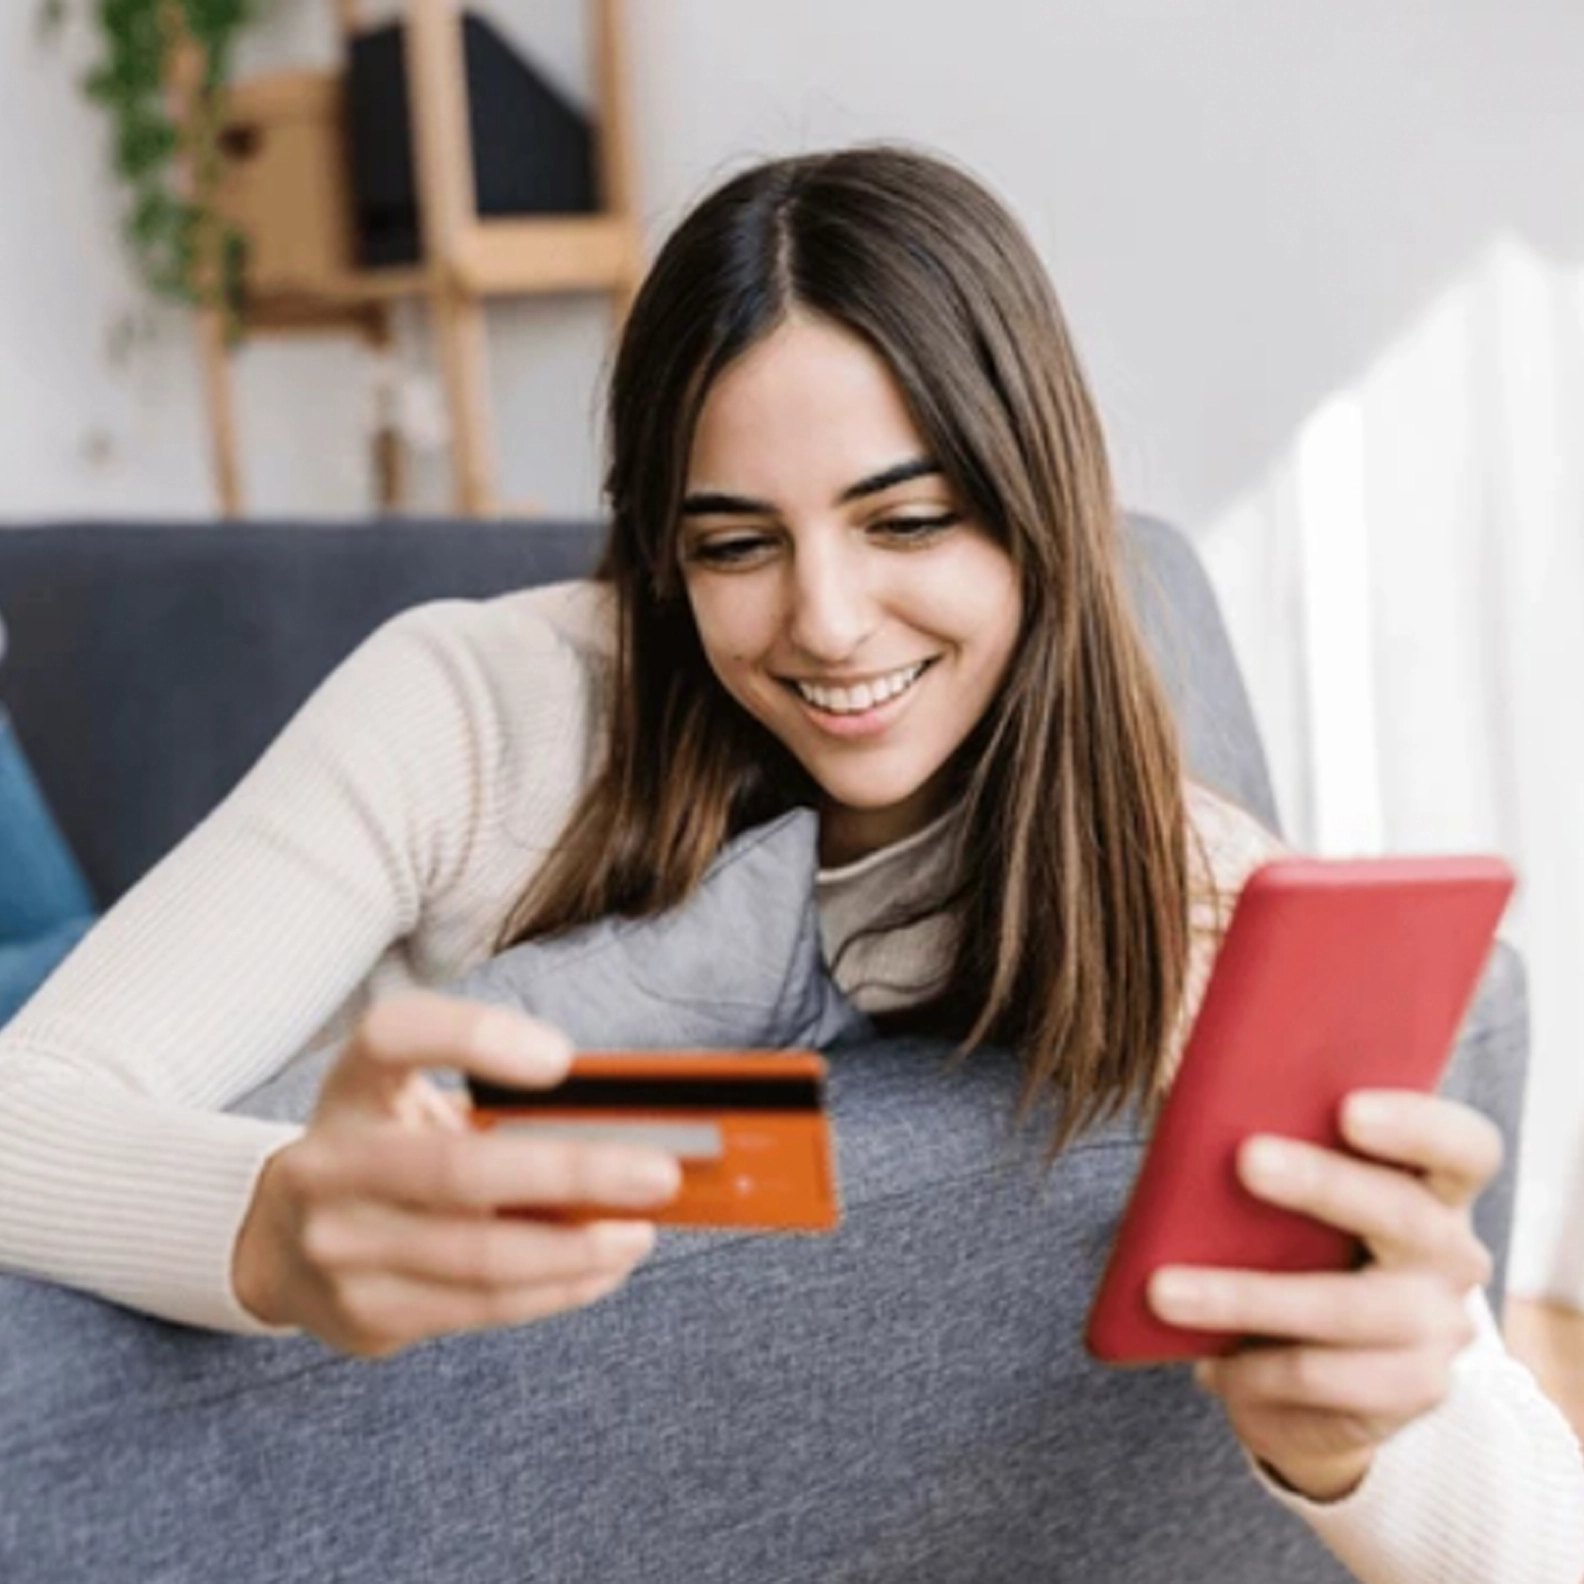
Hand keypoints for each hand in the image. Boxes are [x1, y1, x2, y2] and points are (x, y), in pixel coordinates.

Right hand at [233, 991, 681, 1356]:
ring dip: (580, 1249)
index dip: (475, 1037)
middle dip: (574, 1174)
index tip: (560, 1058)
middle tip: (658, 1174)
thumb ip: (497, 1105)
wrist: (280, 1243)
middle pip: (460, 1170)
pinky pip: (482, 1307)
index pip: (394, 1037)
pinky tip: (602, 1268)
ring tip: (639, 1232)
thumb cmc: (389, 1151)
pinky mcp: (364, 1315)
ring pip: (482, 1257)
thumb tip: (627, 1128)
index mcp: (353, 1086)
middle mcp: (329, 1164)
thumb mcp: (416, 1104)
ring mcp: (339, 1248)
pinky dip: (557, 1288)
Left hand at [1147, 1090, 1500, 1500]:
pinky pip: (1322, 1376)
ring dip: (1245, 1296)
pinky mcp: (1411, 1391)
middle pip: (1403, 1212)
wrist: (1318, 1380)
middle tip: (1246, 1159)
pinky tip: (1207, 1364)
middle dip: (1322, 1183)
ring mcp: (1439, 1328)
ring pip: (1345, 1307)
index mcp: (1434, 1186)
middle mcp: (1451, 1254)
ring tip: (1162, 1290)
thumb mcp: (1291, 1197)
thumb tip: (1197, 1109)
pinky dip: (1254, 1369)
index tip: (1348, 1109)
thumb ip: (1274, 1148)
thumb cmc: (1290, 1249)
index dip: (1416, 1124)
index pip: (1462, 1147)